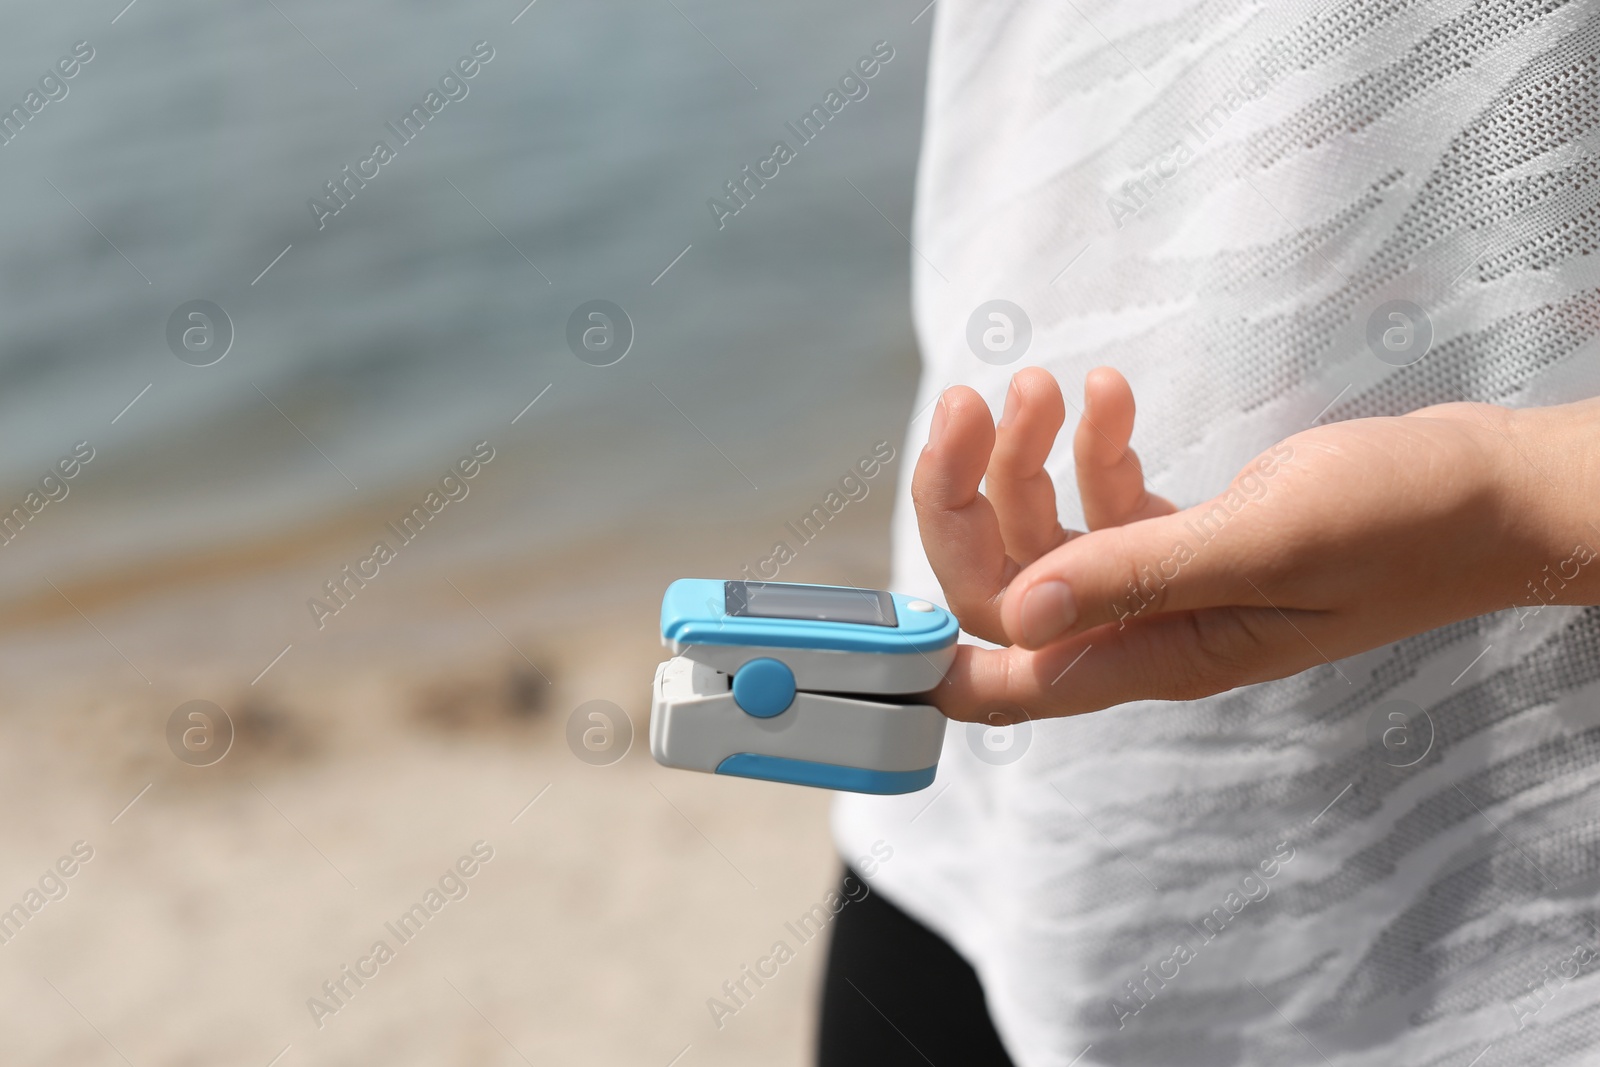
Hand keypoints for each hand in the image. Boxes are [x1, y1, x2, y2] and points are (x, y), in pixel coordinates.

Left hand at [913, 367, 1597, 721]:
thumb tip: (1014, 617)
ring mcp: (1169, 584)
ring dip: (1027, 456)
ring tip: (1047, 382)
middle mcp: (1150, 628)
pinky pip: (1107, 500)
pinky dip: (1092, 447)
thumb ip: (1134, 576)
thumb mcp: (1262, 541)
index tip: (872, 622)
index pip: (1013, 683)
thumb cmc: (1401, 520)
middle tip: (972, 400)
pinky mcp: (1193, 539)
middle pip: (1009, 586)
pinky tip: (1106, 394)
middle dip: (970, 496)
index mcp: (1159, 652)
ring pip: (1050, 534)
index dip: (934, 663)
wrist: (1492, 488)